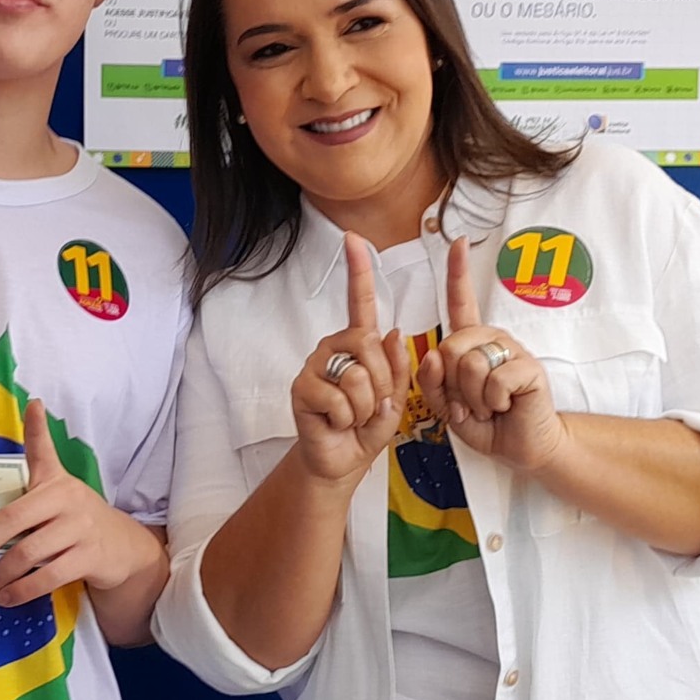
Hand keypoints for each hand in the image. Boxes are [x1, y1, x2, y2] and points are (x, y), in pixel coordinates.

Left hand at [0, 398, 165, 607]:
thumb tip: (32, 403)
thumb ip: (38, 450)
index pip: (30, 469)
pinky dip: (22, 591)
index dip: (30, 440)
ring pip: (28, 556)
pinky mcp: (89, 558)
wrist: (123, 546)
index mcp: (54, 481)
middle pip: (13, 523)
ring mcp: (80, 530)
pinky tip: (6, 598)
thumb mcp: (58, 481)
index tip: (28, 414)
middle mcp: (68, 500)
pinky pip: (48, 577)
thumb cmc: (76, 515)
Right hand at [288, 233, 405, 484]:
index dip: (357, 270)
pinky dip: (348, 418)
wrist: (341, 460)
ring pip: (358, 376)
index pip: (357, 301)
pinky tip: (338, 422)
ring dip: (366, 406)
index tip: (353, 238)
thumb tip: (393, 333)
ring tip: (354, 416)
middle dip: (382, 383)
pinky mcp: (302, 388)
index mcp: (358, 343)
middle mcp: (334, 347)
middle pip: (370, 345)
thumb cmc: (367, 425)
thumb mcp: (395, 396)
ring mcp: (315, 366)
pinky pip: (340, 399)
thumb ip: (397, 367)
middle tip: (372, 405)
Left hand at [418, 237, 569, 474]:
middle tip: (471, 401)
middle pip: (451, 346)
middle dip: (453, 385)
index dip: (458, 272)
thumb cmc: (485, 422)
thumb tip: (435, 355)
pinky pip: (493, 380)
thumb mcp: (447, 405)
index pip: (462, 301)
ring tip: (488, 405)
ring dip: (473, 397)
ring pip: (470, 364)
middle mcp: (492, 339)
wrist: (520, 446)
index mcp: (471, 342)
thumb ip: (433, 382)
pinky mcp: (529, 367)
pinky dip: (492, 402)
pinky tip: (504, 405)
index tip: (458, 242)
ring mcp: (513, 350)